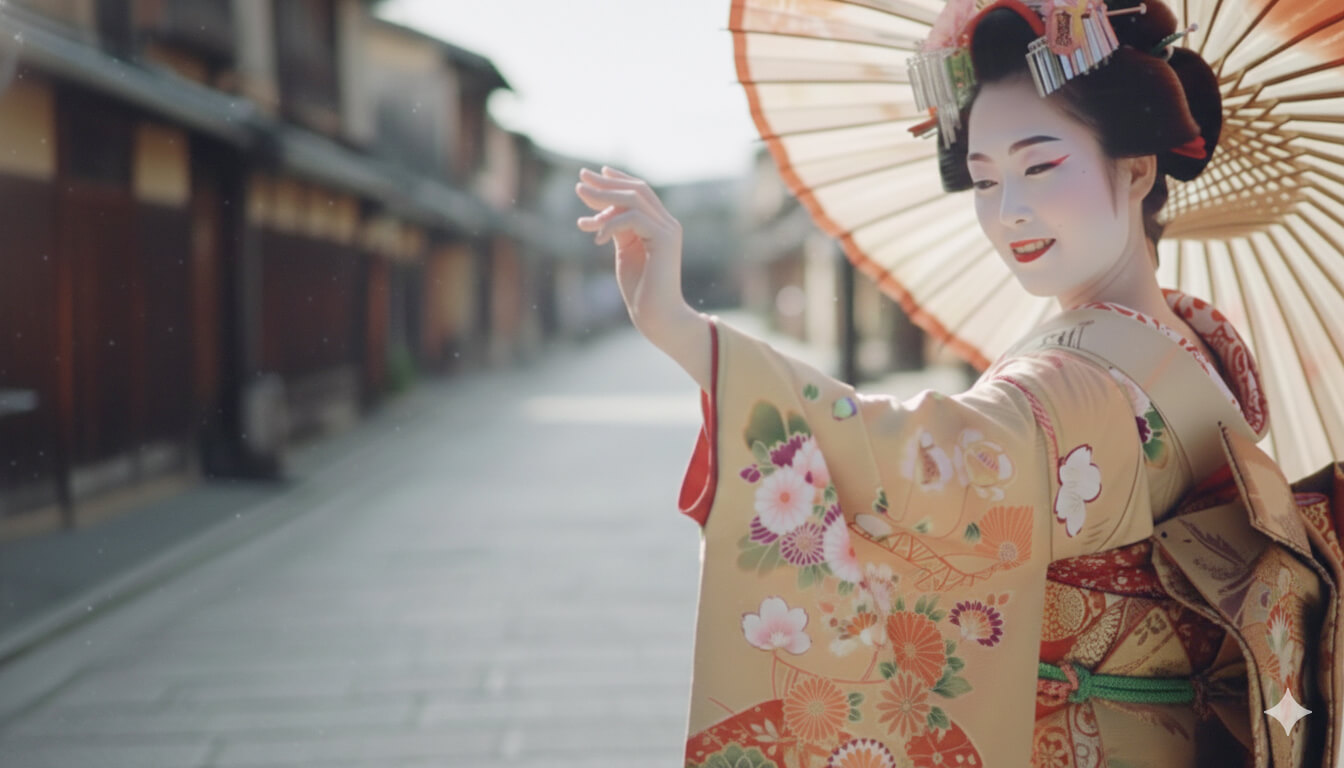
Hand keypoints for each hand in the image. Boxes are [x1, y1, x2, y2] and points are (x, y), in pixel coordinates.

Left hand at [574, 167, 687, 337]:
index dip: (617, 180)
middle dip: (607, 182)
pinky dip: (610, 223)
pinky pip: (633, 218)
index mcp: (660, 225)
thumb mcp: (625, 251)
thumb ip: (618, 229)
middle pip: (637, 190)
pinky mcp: (664, 240)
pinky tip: (597, 238)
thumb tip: (601, 210)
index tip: (595, 175)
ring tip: (581, 196)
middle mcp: (668, 223)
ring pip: (634, 199)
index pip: (640, 192)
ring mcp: (668, 230)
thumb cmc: (641, 288)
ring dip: (604, 196)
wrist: (657, 315)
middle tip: (581, 177)